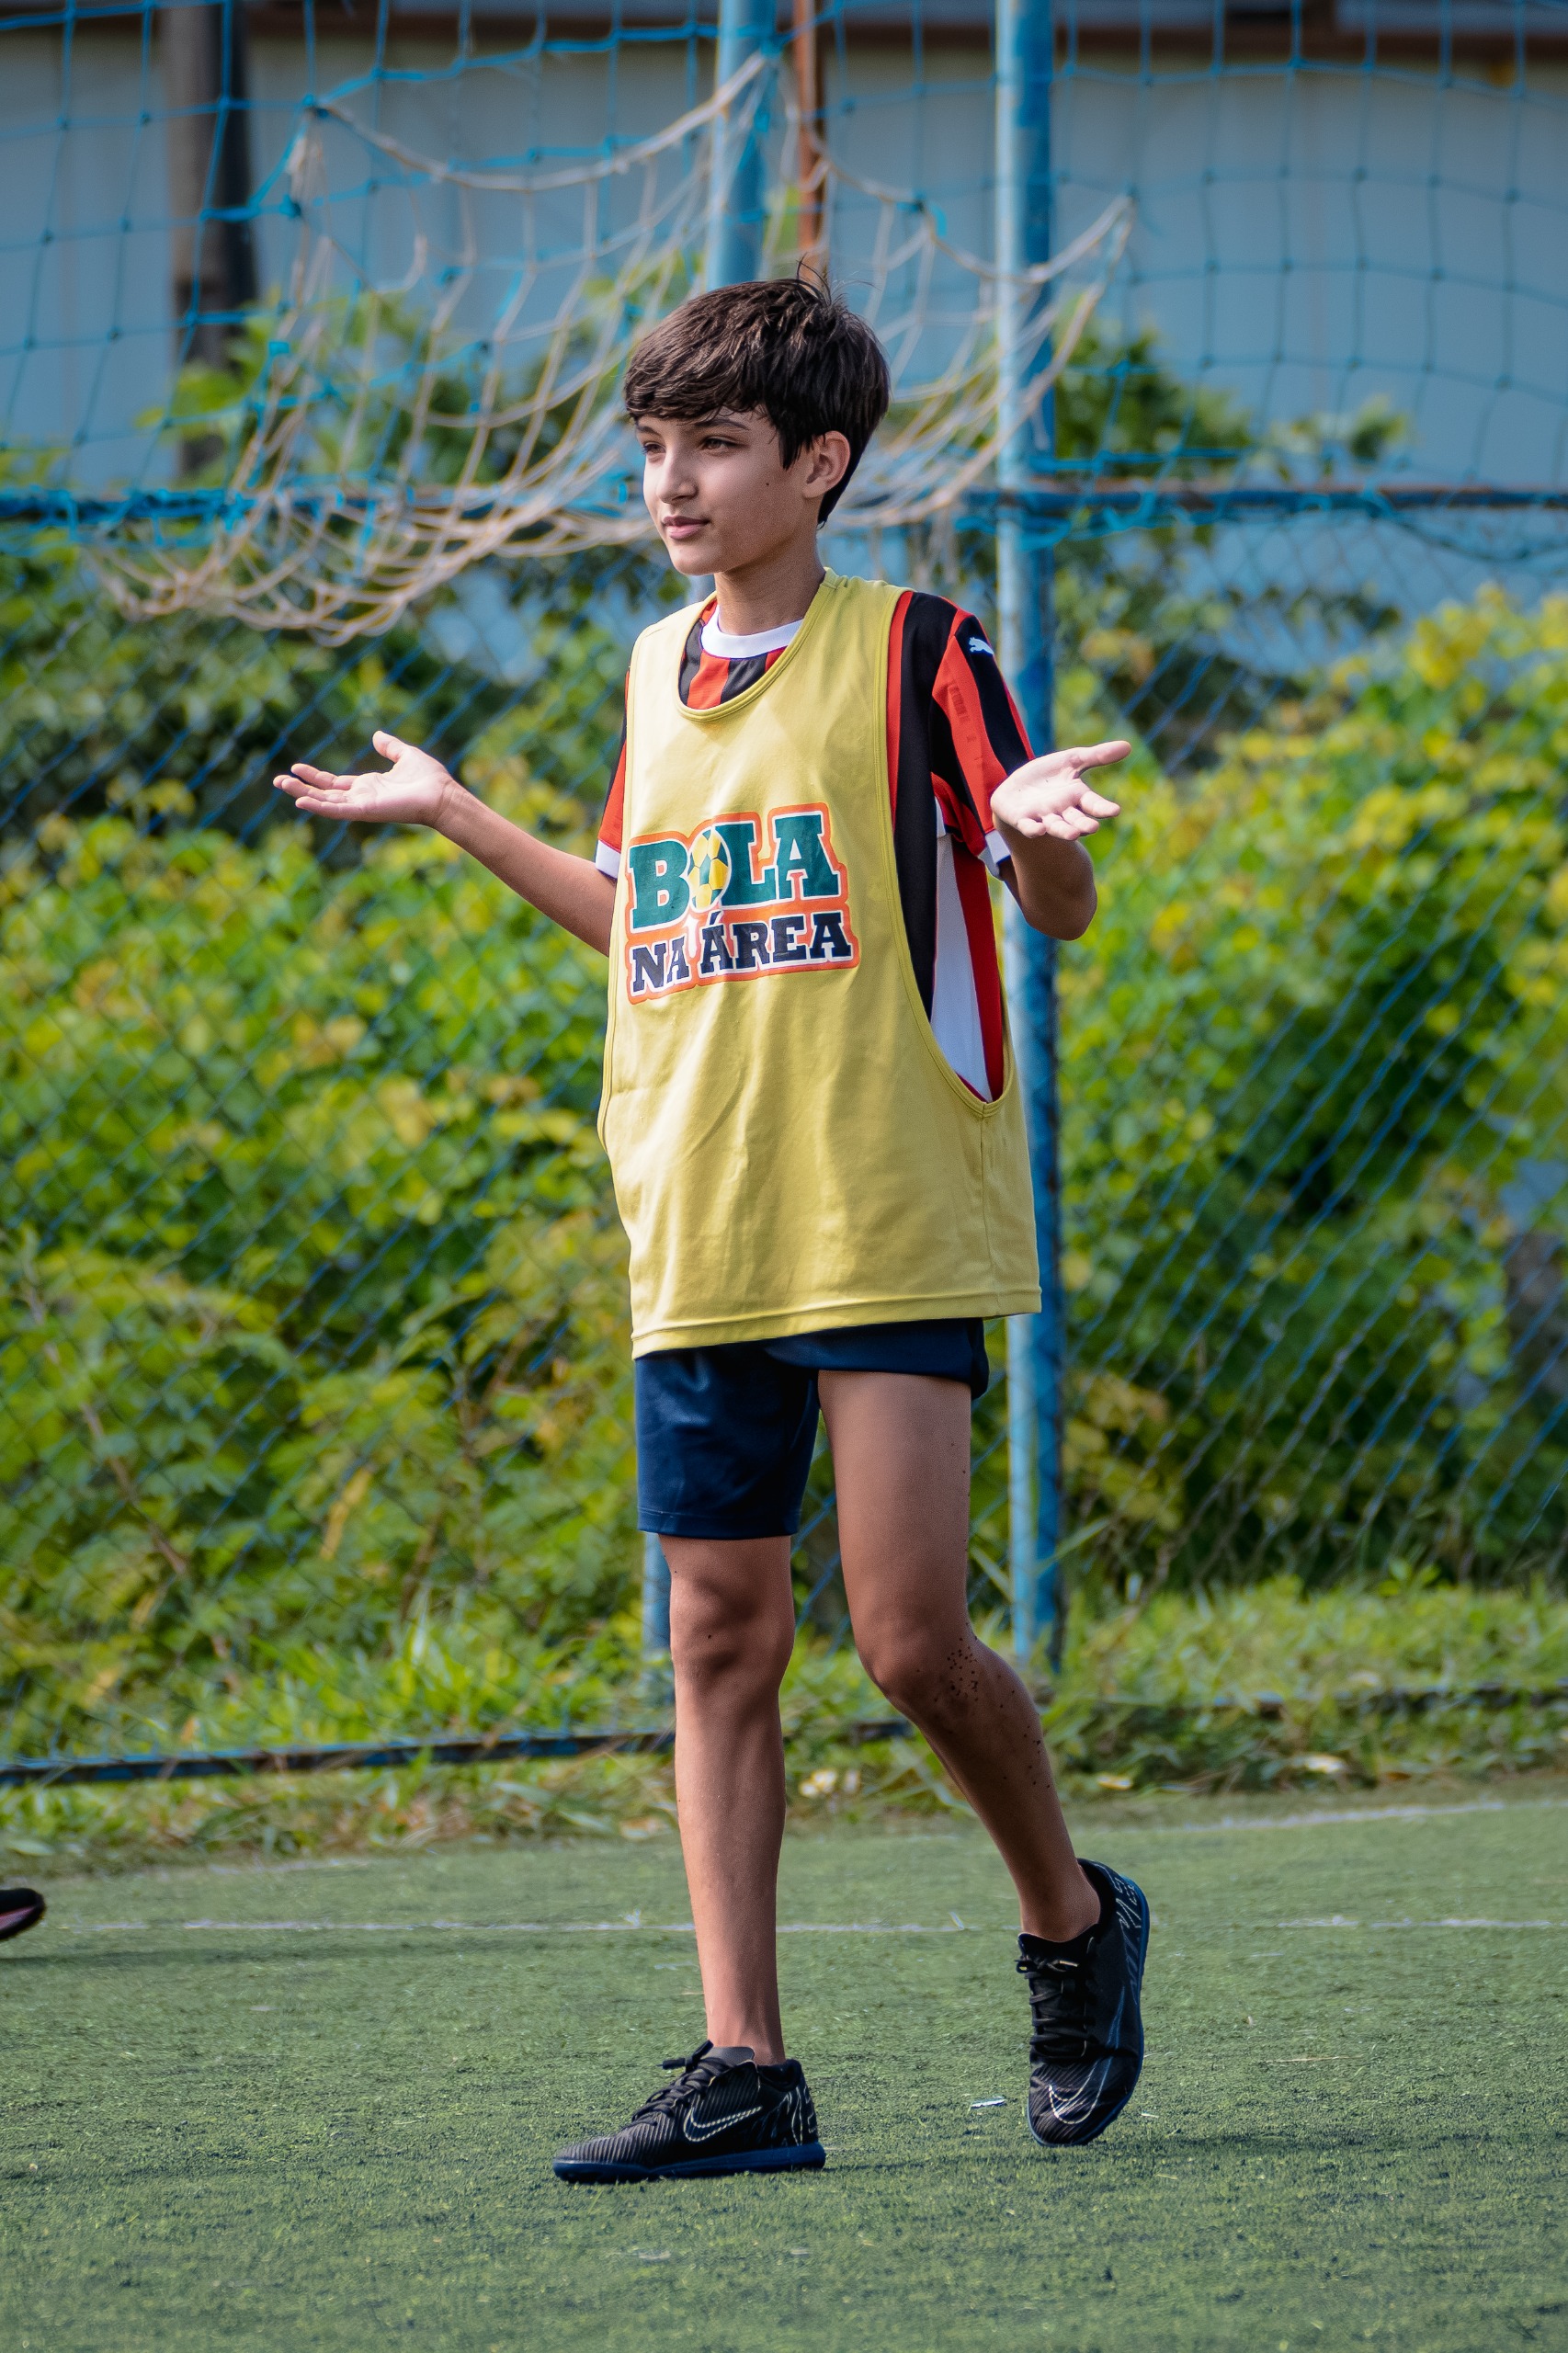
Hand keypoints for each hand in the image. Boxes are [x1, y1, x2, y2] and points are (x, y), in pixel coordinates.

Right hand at [272, 732, 456, 826]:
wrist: (443, 795)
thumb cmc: (430, 779)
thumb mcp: (406, 755)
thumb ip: (390, 746)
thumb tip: (377, 735)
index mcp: (369, 786)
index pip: (334, 783)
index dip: (315, 776)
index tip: (297, 767)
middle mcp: (361, 797)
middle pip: (324, 793)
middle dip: (300, 786)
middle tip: (278, 780)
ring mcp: (362, 805)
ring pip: (325, 801)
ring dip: (302, 794)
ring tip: (281, 784)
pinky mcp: (366, 811)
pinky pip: (337, 810)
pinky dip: (319, 807)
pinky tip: (301, 801)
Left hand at [990, 740, 1128, 842]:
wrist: (1016, 789)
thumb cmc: (1048, 775)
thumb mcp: (1071, 760)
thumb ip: (1097, 756)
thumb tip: (1129, 746)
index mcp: (1076, 797)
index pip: (1093, 804)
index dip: (1103, 808)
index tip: (1115, 810)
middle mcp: (1062, 811)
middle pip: (1076, 820)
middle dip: (1083, 825)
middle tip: (1093, 828)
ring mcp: (1042, 817)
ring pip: (1056, 827)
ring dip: (1064, 831)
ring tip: (1073, 835)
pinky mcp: (1022, 819)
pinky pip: (1029, 826)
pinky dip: (1033, 829)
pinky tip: (1039, 830)